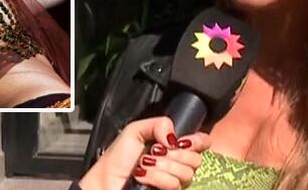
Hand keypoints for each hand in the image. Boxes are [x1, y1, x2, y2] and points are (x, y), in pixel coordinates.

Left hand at [80, 117, 210, 189]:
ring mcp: (173, 181)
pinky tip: (143, 177)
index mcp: (172, 146)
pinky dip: (157, 178)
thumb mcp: (135, 130)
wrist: (106, 181)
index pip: (201, 142)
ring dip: (162, 167)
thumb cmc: (117, 159)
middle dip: (175, 154)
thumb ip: (158, 123)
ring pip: (186, 173)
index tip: (184, 140)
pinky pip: (174, 185)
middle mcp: (176, 164)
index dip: (198, 141)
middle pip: (196, 159)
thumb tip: (175, 136)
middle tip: (155, 152)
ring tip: (145, 165)